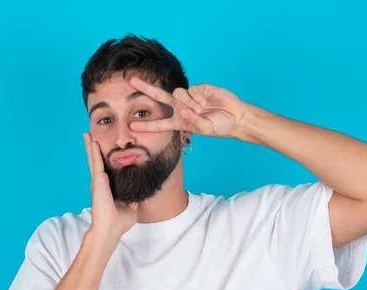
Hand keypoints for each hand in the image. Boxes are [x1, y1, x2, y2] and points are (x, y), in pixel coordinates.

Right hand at [83, 133, 137, 239]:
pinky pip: (96, 163)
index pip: (104, 170)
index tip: (101, 149)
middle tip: (90, 136)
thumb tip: (139, 194)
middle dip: (93, 149)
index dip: (102, 159)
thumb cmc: (119, 222)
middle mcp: (100, 183)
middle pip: (96, 162)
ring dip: (90, 147)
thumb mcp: (131, 207)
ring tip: (87, 134)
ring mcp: (97, 182)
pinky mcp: (98, 181)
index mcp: (107, 188)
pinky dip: (94, 151)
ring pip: (94, 159)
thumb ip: (133, 198)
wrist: (111, 229)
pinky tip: (92, 142)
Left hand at [127, 77, 250, 139]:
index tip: (132, 126)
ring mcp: (190, 97)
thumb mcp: (205, 129)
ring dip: (187, 103)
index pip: (160, 124)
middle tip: (131, 82)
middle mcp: (181, 108)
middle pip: (159, 97)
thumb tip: (183, 110)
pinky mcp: (200, 88)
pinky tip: (204, 102)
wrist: (235, 117)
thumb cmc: (220, 127)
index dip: (146, 126)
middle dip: (145, 88)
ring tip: (200, 109)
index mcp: (179, 122)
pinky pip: (191, 90)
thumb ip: (192, 121)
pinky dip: (196, 97)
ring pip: (177, 94)